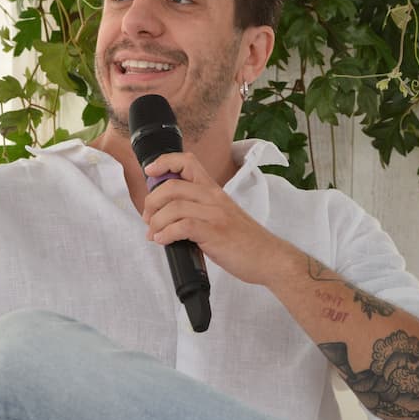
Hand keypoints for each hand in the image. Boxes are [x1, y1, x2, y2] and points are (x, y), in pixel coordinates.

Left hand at [141, 152, 296, 285]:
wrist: (270, 258)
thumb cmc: (245, 240)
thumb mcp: (222, 215)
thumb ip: (200, 209)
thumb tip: (168, 214)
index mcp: (214, 190)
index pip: (188, 162)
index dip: (164, 162)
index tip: (150, 172)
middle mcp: (214, 198)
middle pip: (172, 186)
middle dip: (151, 202)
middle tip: (149, 218)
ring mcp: (216, 215)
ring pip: (174, 206)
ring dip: (156, 222)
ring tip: (154, 234)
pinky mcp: (215, 233)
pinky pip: (182, 226)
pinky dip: (166, 234)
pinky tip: (164, 241)